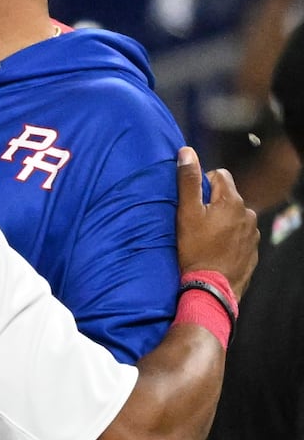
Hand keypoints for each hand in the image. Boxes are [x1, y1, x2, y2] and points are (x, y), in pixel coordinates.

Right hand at [174, 147, 256, 295]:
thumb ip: (188, 181)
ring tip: (205, 239)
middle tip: (195, 223)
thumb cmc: (196, 250)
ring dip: (222, 222)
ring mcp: (253, 232)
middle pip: (228, 197)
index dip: (203, 185)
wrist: (212, 287)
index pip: (220, 175)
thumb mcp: (186, 213)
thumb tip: (186, 152)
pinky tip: (215, 249)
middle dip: (213, 204)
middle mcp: (248, 213)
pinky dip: (229, 238)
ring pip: (234, 216)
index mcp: (232, 201)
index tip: (192, 203)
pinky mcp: (253, 249)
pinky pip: (240, 234)